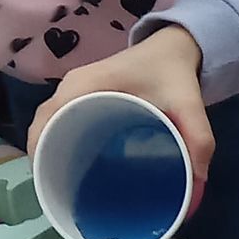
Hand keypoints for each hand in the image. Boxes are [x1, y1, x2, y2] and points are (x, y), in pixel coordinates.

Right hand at [27, 26, 212, 180]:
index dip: (40, 146)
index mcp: (89, 84)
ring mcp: (75, 89)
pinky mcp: (82, 96)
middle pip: (42, 122)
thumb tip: (197, 183)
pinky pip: (60, 119)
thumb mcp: (190, 104)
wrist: (172, 47)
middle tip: (57, 190)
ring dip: (48, 149)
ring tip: (59, 183)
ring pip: (48, 122)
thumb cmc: (173, 72)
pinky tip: (69, 165)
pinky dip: (58, 140)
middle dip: (43, 155)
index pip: (48, 115)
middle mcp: (74, 85)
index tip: (47, 178)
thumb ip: (198, 139)